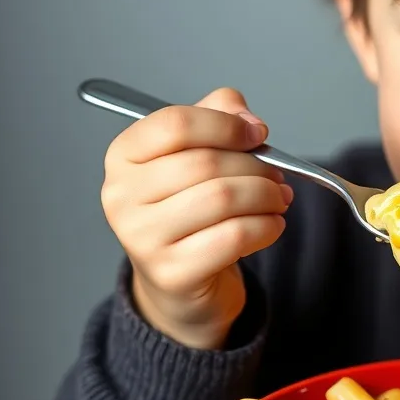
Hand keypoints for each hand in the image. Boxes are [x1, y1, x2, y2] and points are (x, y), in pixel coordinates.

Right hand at [100, 87, 290, 348]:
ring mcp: (142, 237)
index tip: (257, 134)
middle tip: (277, 174)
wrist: (179, 282)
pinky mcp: (172, 272)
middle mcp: (122, 196)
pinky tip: (272, 224)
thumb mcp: (196, 154)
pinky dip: (266, 226)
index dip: (225, 124)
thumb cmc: (189, 210)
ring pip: (223, 199)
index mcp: (124, 156)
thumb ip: (217, 117)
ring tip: (278, 198)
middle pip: (206, 163)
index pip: (175, 123)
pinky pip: (234, 237)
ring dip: (266, 195)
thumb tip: (246, 116)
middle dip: (255, 166)